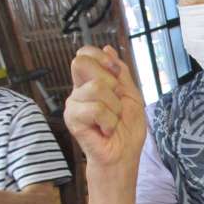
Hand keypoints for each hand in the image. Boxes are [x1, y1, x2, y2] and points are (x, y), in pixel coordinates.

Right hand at [64, 45, 145, 169]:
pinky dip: (109, 120)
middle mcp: (78, 91)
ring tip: (113, 121)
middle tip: (115, 102)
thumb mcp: (131, 95)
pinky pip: (95, 108)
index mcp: (91, 82)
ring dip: (114, 107)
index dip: (102, 59)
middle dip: (108, 81)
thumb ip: (121, 72)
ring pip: (95, 87)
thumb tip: (108, 48)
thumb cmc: (127, 130)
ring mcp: (73, 104)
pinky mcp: (72, 119)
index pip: (85, 54)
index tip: (116, 74)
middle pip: (81, 62)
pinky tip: (107, 129)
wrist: (124, 155)